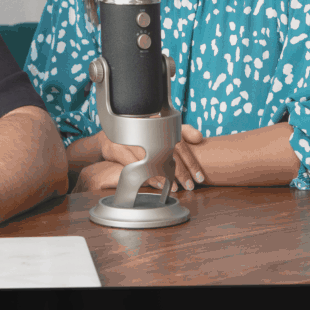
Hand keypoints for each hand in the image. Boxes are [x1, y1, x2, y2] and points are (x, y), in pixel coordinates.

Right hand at [71, 126, 210, 195]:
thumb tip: (200, 138)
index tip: (199, 176)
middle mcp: (145, 128)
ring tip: (176, 187)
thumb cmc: (140, 134)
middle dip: (181, 171)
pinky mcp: (116, 147)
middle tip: (190, 185)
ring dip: (166, 175)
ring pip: (152, 159)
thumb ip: (182, 132)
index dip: (191, 160)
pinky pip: (135, 164)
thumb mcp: (161, 129)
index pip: (180, 142)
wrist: (108, 135)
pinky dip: (147, 175)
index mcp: (159, 122)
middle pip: (168, 151)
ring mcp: (130, 138)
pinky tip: (157, 184)